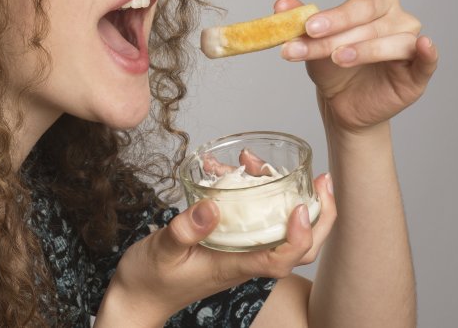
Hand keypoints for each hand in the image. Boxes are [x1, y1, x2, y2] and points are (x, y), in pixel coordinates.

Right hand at [96, 173, 336, 326]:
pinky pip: (255, 219)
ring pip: (280, 228)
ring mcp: (239, 251)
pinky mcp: (229, 243)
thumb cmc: (149, 280)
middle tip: (321, 179)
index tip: (300, 205)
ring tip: (256, 161)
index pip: (283, 258)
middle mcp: (244, 259)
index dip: (300, 234)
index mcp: (234, 266)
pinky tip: (232, 170)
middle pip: (300, 248)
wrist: (137, 297)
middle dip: (319, 214)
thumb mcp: (162, 251)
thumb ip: (185, 230)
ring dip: (282, 193)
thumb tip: (214, 206)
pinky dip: (253, 192)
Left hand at [277, 0, 438, 133]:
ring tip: (337, 58)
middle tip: (312, 41)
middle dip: (338, 35)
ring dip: (364, 50)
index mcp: (376, 3)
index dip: (335, 15)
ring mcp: (411, 44)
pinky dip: (428, 53)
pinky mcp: (419, 73)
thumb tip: (281, 4)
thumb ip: (298, 21)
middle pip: (372, 23)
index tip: (308, 26)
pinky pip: (428, 60)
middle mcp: (398, 18)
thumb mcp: (312, 42)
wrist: (342, 102)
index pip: (359, 5)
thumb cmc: (332, 66)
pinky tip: (422, 46)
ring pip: (393, 42)